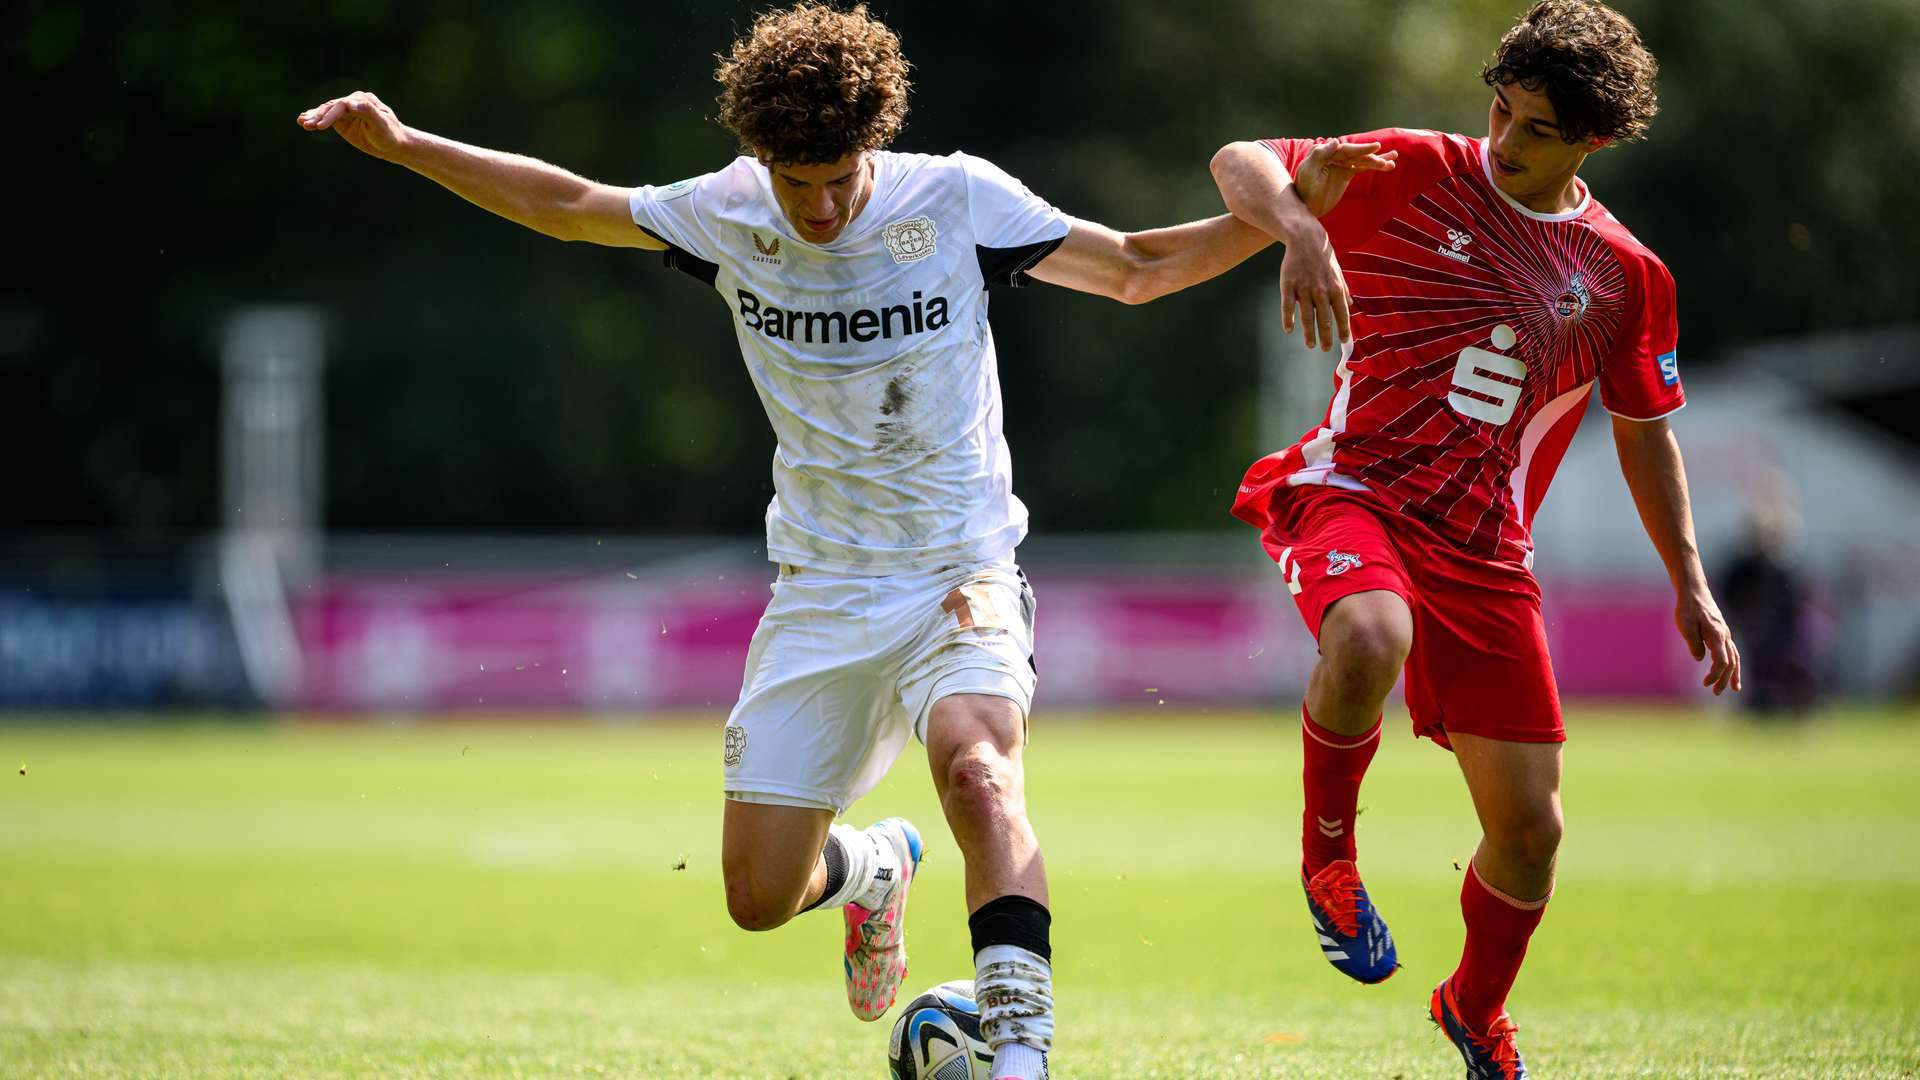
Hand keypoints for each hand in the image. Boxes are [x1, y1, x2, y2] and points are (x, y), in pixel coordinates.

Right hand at [298, 91, 407, 160]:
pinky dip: (315, 120)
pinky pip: (326, 119)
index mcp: (362, 100)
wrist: (394, 145)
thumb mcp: (381, 124)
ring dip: (313, 117)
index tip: (320, 126)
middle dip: (318, 116)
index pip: (342, 105)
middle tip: (305, 123)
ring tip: (301, 122)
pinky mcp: (342, 120)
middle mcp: (353, 102)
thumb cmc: (390, 134)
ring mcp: (346, 111)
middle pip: (332, 107)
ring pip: (327, 112)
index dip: (330, 115)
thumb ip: (367, 111)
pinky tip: (302, 121)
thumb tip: (349, 103)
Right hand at [1278, 220, 1352, 351]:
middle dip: (1326, 336)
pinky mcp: (1288, 285)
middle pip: (1324, 319)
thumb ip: (1344, 290)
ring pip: (1306, 316)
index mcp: (1335, 288)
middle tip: (1325, 349)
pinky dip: (1288, 319)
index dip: (1343, 329)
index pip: (1341, 313)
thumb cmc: (1323, 258)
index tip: (1344, 341)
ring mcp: (1304, 288)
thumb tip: (1350, 305)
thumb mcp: (1338, 272)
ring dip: (1309, 333)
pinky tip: (1289, 329)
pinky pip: (1287, 306)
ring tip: (1311, 345)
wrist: (1306, 239)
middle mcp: (1321, 290)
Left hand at [1291, 140, 1396, 218]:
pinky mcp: (1346, 173)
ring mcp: (1341, 164)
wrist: (1305, 207)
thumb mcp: (1308, 172)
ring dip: (1378, 160)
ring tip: (1394, 157)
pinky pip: (1363, 167)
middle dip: (1370, 155)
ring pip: (1362, 160)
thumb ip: (1320, 155)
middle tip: (1386, 154)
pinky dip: (1374, 166)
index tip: (1376, 147)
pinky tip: (1389, 165)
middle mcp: (1334, 156)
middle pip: (1356, 154)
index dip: (1361, 148)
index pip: (1345, 149)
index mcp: (1324, 152)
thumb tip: (1335, 141)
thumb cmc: (1303, 189)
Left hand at [1675, 587, 1741, 694]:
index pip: (1721, 661)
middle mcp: (1725, 635)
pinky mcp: (1721, 632)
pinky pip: (1731, 651)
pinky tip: (1729, 670)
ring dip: (1733, 673)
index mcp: (1717, 635)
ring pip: (1734, 657)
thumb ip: (1694, 644)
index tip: (1705, 684)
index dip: (1715, 675)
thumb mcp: (1685, 626)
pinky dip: (1732, 663)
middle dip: (1725, 679)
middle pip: (1730, 662)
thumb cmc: (1687, 608)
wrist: (1694, 591)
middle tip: (1716, 693)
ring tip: (1735, 688)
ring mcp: (1725, 633)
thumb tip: (1700, 659)